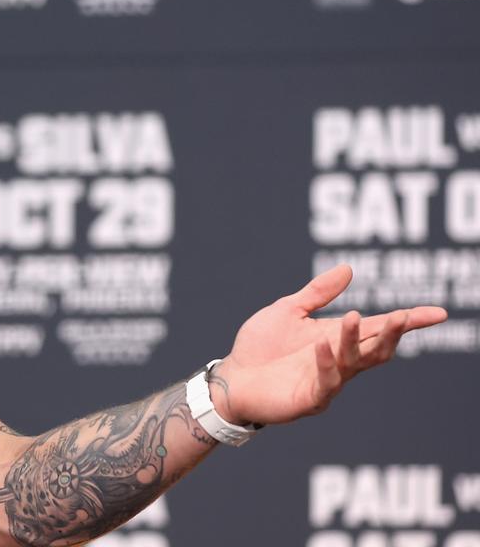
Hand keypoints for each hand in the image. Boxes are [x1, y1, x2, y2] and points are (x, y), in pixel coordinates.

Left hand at [212, 265, 446, 425]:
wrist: (230, 379)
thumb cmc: (259, 347)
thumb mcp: (288, 311)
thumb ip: (317, 293)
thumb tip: (349, 269)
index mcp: (337, 339)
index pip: (378, 328)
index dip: (408, 321)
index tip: (437, 312)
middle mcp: (339, 361)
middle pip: (376, 348)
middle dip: (391, 333)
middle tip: (402, 317)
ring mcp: (327, 382)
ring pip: (354, 363)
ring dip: (354, 340)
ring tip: (352, 316)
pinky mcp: (310, 398)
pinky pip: (325, 381)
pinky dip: (326, 361)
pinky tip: (321, 344)